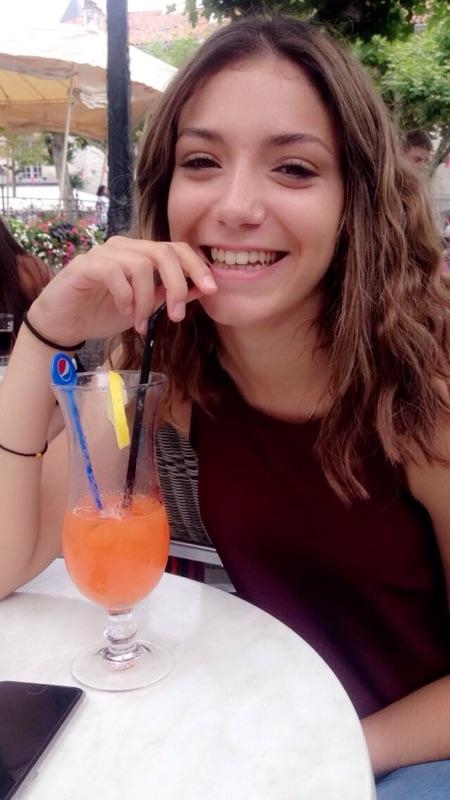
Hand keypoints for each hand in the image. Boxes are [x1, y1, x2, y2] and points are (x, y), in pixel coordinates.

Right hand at [27, 236, 217, 343]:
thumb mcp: (145, 307)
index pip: (177, 248)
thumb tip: (201, 289)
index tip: (211, 290)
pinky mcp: (86, 265)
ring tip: (141, 323)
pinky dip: (125, 296)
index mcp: (142, 254)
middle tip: (176, 316)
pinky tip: (123, 311)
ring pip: (141, 265)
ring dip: (146, 300)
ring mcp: (105, 253)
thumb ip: (168, 296)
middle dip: (177, 285)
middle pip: (164, 253)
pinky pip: (114, 272)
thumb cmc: (103, 312)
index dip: (197, 266)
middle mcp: (125, 247)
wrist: (65, 323)